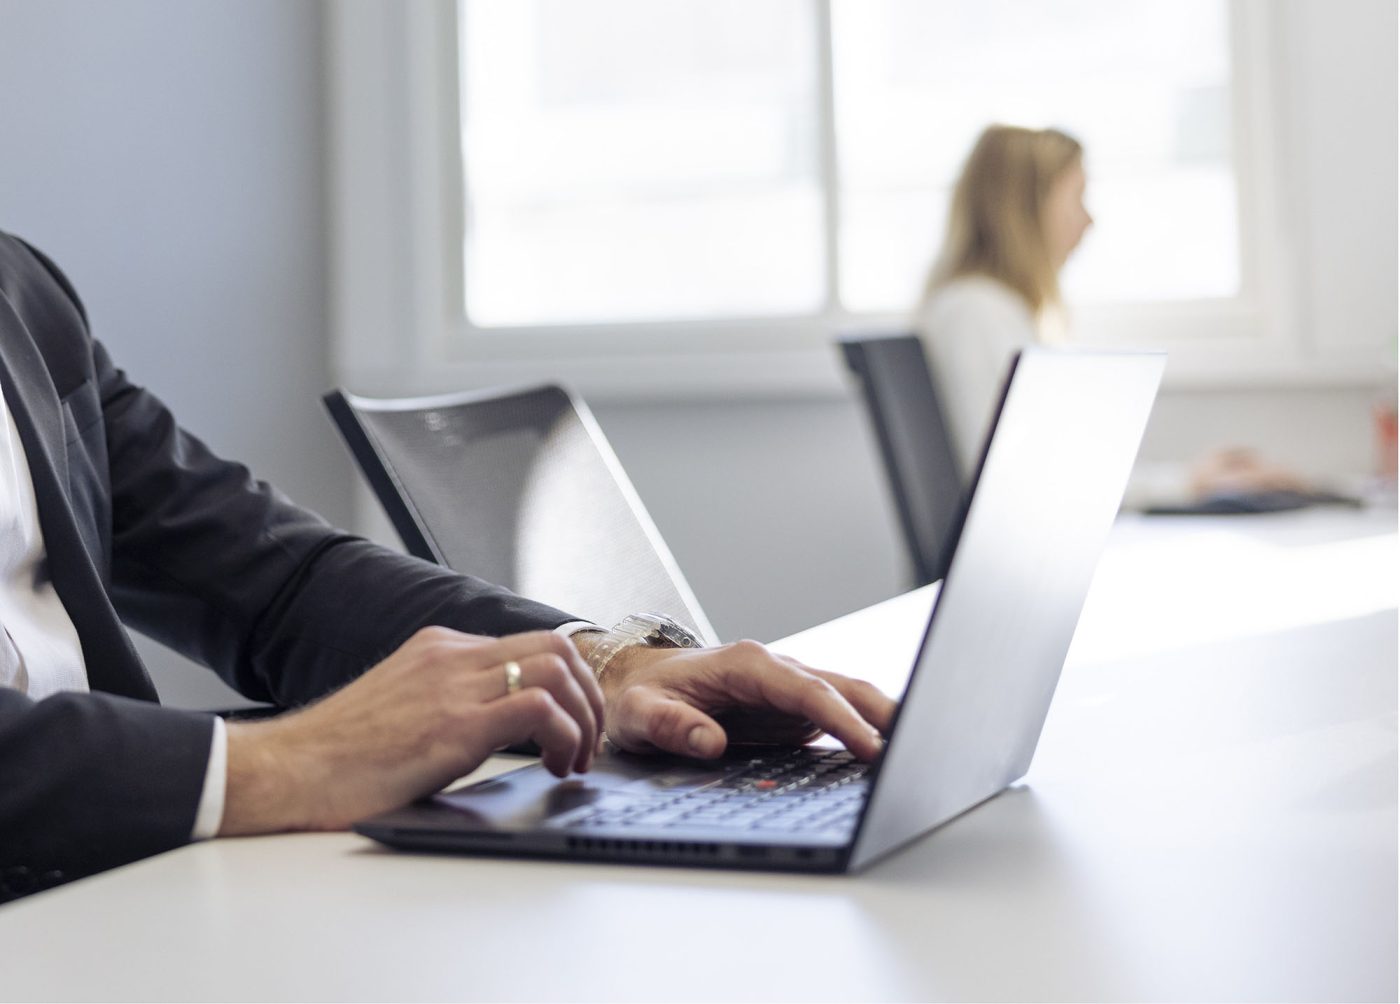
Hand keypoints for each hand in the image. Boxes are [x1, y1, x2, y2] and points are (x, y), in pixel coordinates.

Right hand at [220, 627, 603, 834]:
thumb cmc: (335, 757)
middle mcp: (449, 655)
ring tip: (576, 760)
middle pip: (556, 647)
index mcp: (438, 649)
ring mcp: (452, 686)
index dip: (569, 683)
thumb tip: (496, 725)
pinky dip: (565, 735)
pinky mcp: (454, 724)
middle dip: (588, 696)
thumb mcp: (401, 708)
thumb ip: (447, 701)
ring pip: (557, 669)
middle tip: (590, 743)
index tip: (575, 723)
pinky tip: (554, 765)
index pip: (530, 643)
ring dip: (584, 718)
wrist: (285, 771)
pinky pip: (540, 707)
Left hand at [590, 639, 895, 762]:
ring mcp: (788, 687)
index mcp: (747, 664)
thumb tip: (708, 741)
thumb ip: (670, 725)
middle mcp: (776, 670)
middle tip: (920, 746)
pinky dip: (867, 729)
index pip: (807, 689)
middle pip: (843, 685)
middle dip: (884, 713)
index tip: (871, 746)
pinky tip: (890, 753)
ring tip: (922, 750)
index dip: (842, 717)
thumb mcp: (640, 712)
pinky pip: (838, 713)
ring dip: (884, 718)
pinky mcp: (792, 708)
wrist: (639, 680)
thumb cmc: (642, 693)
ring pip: (849, 695)